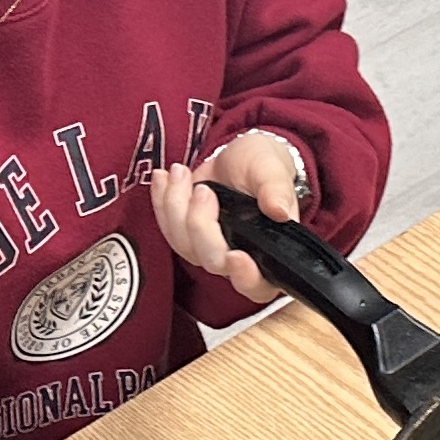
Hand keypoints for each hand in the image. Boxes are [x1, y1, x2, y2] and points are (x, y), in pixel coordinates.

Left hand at [150, 129, 308, 307]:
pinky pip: (167, 229)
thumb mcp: (273, 169)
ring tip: (181, 172)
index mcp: (270, 252)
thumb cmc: (264, 165)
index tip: (236, 256)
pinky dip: (160, 202)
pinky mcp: (188, 236)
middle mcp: (240, 258)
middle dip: (201, 224)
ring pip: (184, 246)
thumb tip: (279, 211)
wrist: (241, 155)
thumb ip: (277, 189)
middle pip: (213, 262)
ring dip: (175, 207)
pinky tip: (162, 178)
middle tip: (204, 190)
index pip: (259, 284)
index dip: (246, 276)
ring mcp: (211, 249)